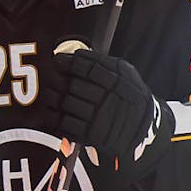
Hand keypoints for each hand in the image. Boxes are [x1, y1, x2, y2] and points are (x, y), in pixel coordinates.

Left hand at [43, 41, 172, 168]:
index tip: (58, 60)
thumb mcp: (127, 74)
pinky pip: (66, 124)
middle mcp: (110, 101)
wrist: (141, 127)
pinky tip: (52, 110)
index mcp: (119, 83)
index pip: (89, 69)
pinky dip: (54, 116)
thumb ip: (104, 62)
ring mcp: (100, 120)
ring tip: (49, 92)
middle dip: (57, 79)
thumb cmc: (129, 95)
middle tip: (50, 76)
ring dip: (53, 97)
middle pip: (74, 86)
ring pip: (67, 104)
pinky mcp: (92, 136)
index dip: (69, 63)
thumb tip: (77, 54)